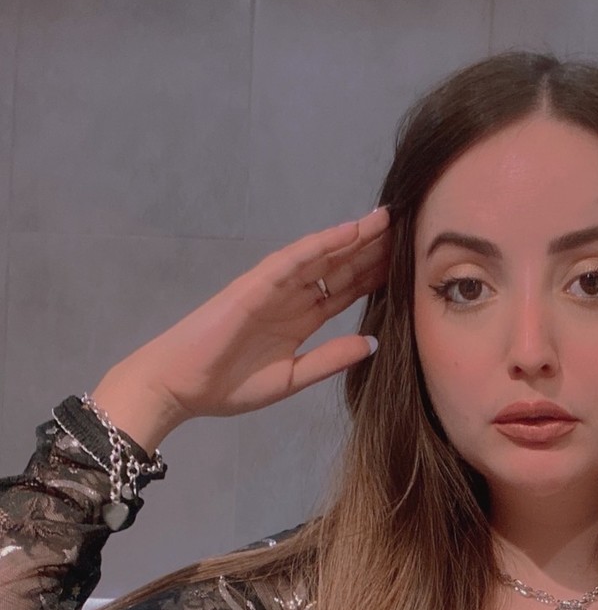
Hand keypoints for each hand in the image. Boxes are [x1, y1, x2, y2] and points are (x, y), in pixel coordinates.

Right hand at [98, 207, 391, 440]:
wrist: (179, 388)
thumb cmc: (227, 386)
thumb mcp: (292, 378)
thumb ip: (330, 359)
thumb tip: (373, 343)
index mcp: (299, 320)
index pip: (343, 291)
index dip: (374, 276)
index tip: (408, 263)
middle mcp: (290, 299)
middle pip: (338, 268)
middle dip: (371, 251)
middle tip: (408, 230)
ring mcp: (271, 289)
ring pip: (320, 257)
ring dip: (352, 238)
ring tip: (385, 221)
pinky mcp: (253, 287)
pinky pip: (291, 261)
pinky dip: (319, 245)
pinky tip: (346, 232)